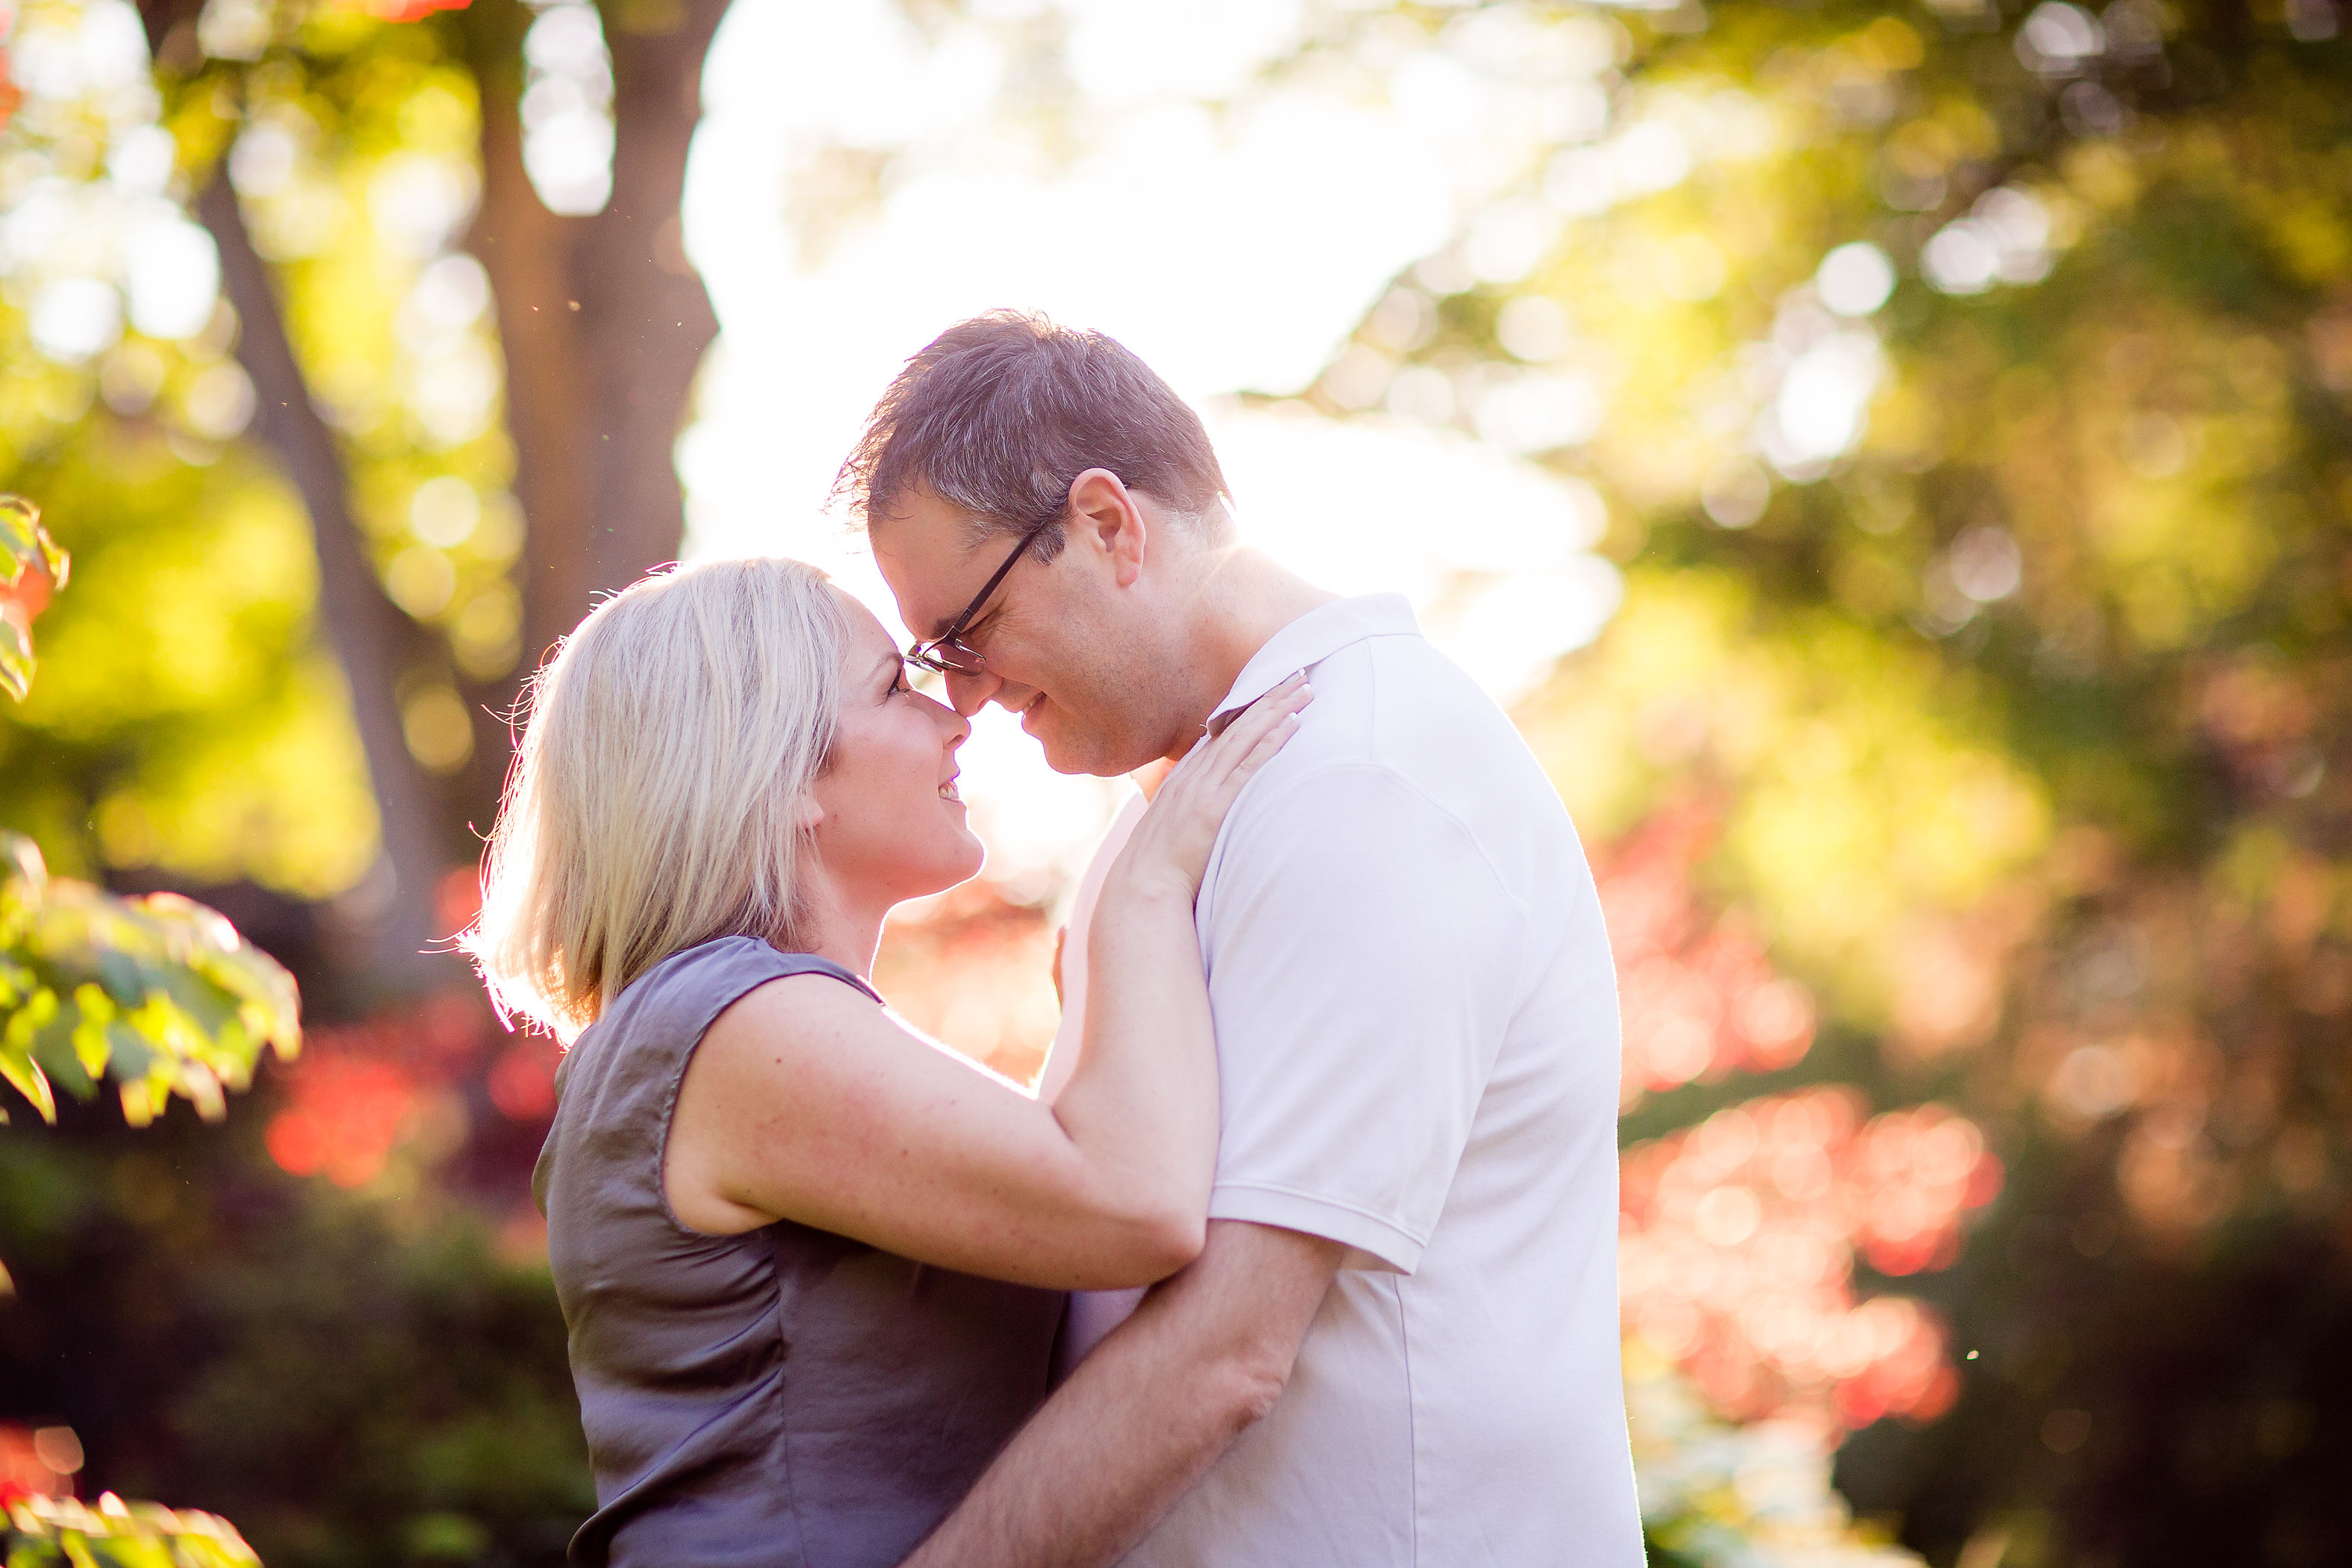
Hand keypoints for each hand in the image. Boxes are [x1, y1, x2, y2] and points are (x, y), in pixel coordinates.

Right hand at [1111, 673, 1311, 901]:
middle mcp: (1193, 774)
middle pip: (1237, 724)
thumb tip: (1202, 813)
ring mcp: (1205, 787)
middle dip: (1269, 697)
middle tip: (1297, 674)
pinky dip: (1273, 740)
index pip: (1219, 733)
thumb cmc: (1157, 866)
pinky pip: (1251, 765)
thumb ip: (1187, 813)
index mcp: (1182, 778)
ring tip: (1304, 688)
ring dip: (1278, 708)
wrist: (1142, 885)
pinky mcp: (1217, 805)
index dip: (1247, 709)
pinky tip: (1293, 722)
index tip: (1269, 690)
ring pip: (1247, 735)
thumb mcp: (1169, 829)